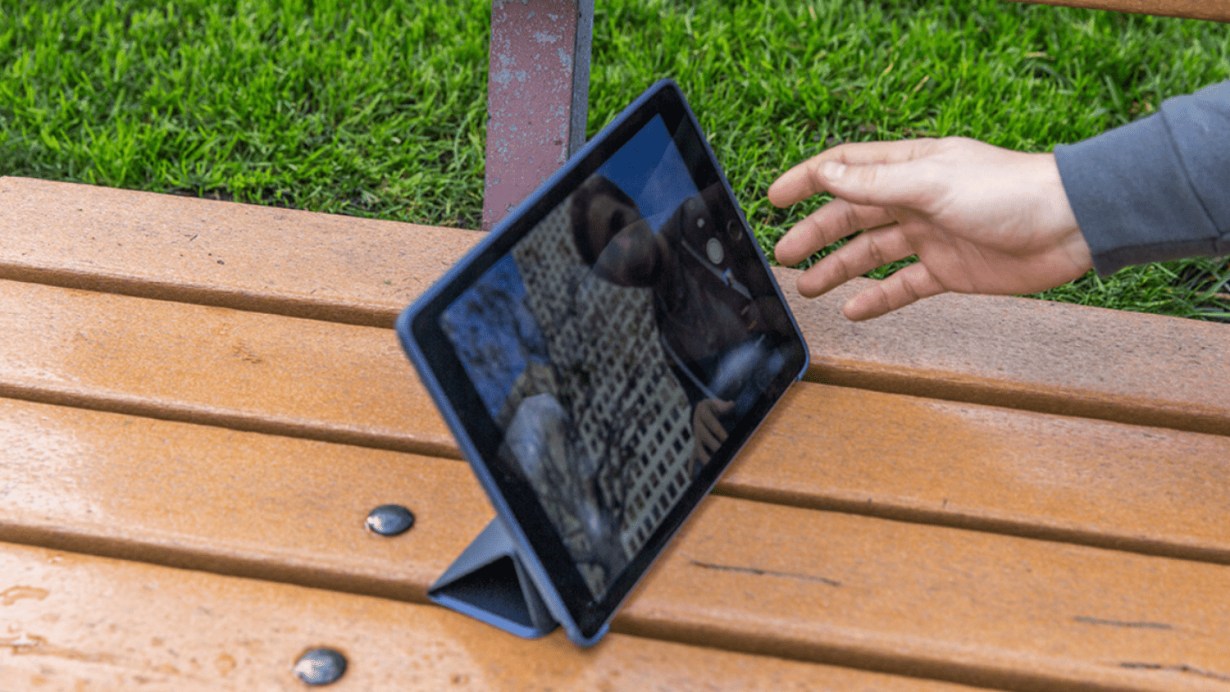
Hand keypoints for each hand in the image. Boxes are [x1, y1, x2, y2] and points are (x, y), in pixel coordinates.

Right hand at [690, 398, 733, 470]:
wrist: (699, 410)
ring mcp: (697, 438)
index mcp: (703, 415)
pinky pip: (692, 457)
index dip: (720, 432)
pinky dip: (691, 467)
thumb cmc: (713, 407)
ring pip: (699, 450)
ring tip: (713, 468)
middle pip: (705, 438)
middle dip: (714, 447)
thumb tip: (731, 404)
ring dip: (706, 459)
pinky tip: (691, 477)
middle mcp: (698, 427)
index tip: (727, 439)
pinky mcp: (696, 446)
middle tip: (724, 455)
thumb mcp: (716, 402)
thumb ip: (723, 405)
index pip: (712, 424)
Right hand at [768, 137, 1092, 319]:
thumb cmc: (1011, 192)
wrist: (1071, 226)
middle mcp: (916, 200)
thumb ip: (876, 183)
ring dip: (838, 269)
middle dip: (816, 234)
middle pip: (852, 216)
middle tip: (784, 255)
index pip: (847, 169)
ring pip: (872, 253)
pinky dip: (877, 298)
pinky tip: (853, 310)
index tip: (775, 198)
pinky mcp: (949, 271)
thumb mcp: (933, 182)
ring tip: (808, 287)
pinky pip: (903, 286)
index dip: (809, 180)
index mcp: (910, 168)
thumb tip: (827, 173)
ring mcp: (931, 236)